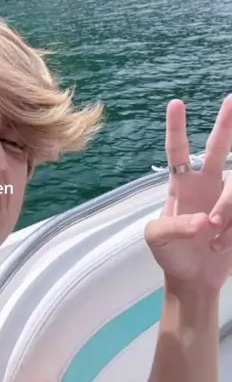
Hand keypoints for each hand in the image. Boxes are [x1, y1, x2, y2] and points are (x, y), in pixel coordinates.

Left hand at [145, 95, 231, 293]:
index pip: (177, 150)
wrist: (194, 279)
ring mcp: (226, 198)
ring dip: (227, 214)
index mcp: (181, 185)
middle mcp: (206, 184)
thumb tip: (204, 221)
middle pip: (217, 148)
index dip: (176, 127)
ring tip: (214, 239)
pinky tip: (222, 243)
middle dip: (226, 124)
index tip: (176, 103)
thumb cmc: (170, 255)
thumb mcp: (158, 240)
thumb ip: (173, 227)